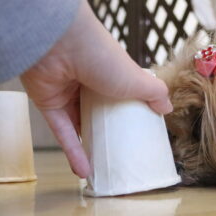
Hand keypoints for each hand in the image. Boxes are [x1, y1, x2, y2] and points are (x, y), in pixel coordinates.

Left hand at [20, 0, 171, 177]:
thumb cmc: (101, 55)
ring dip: (90, 147)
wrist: (58, 44)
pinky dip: (73, 152)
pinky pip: (62, 132)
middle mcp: (88, 81)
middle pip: (99, 111)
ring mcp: (67, 93)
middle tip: (120, 155)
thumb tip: (167, 107)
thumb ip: (154, 92)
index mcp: (110, 71)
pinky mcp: (48, 105)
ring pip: (79, 125)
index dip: (128, 110)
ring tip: (103, 169)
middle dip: (107, 132)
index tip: (138, 131)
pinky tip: (84, 172)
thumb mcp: (136, 78)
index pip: (121, 92)